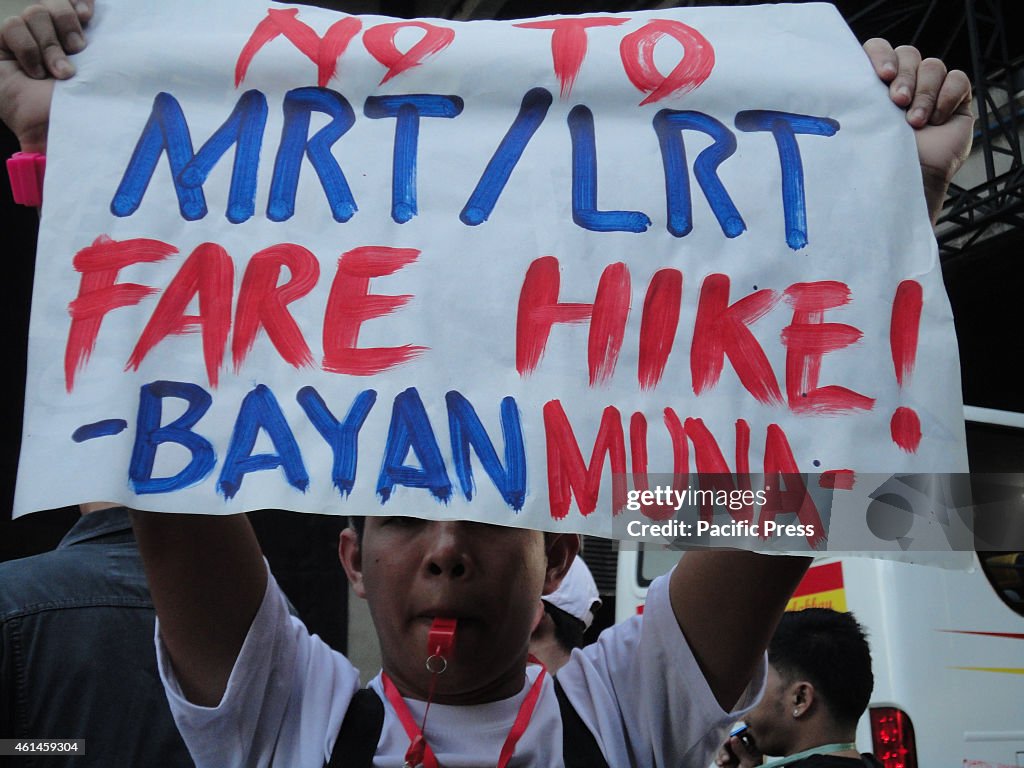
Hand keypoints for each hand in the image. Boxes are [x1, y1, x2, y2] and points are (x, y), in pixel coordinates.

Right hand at [0, 0, 93, 151]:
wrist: (55, 135)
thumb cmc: (84, 114)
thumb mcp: (102, 80)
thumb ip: (108, 56)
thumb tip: (125, 27)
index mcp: (80, 43)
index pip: (77, 5)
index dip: (80, 1)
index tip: (89, 14)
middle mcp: (55, 39)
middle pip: (56, 4)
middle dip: (67, 23)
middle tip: (78, 50)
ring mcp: (28, 42)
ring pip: (36, 13)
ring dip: (50, 44)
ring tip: (60, 74)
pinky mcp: (4, 48)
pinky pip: (13, 27)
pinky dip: (27, 48)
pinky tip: (35, 72)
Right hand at [715, 733, 761, 767]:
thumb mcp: (748, 763)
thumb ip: (741, 750)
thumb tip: (733, 737)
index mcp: (753, 749)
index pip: (745, 736)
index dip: (737, 735)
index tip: (731, 738)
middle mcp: (743, 750)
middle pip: (731, 741)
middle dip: (726, 748)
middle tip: (726, 756)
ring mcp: (735, 756)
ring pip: (724, 749)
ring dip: (721, 754)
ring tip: (722, 762)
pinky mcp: (728, 762)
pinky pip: (721, 757)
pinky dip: (719, 760)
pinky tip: (720, 764)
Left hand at [862, 38, 974, 223]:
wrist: (905, 186)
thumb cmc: (874, 162)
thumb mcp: (855, 128)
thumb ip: (844, 105)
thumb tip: (810, 98)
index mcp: (875, 84)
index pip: (878, 50)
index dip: (881, 55)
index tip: (880, 75)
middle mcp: (903, 82)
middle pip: (908, 54)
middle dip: (904, 76)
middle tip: (898, 102)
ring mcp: (930, 90)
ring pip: (933, 65)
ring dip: (924, 92)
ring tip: (915, 123)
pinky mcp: (955, 100)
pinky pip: (958, 80)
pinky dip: (947, 96)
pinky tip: (936, 120)